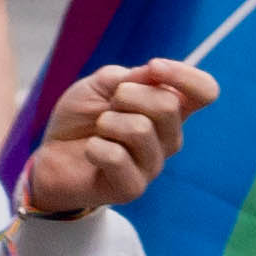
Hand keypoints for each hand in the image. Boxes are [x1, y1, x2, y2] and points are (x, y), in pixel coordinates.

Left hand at [19, 59, 215, 217]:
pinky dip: (94, 147)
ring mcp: (153, 165)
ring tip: (98, 132)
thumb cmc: (81, 118)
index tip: (153, 67)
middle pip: (168, 105)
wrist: (51, 155)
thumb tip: (156, 72)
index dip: (185, 75)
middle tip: (107, 107)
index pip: (205, 91)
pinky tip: (91, 153)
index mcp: (169, 109)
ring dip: (106, 122)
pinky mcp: (133, 188)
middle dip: (126, 95)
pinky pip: (116, 156)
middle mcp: (169, 138)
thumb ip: (130, 77)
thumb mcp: (101, 85)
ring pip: (140, 129)